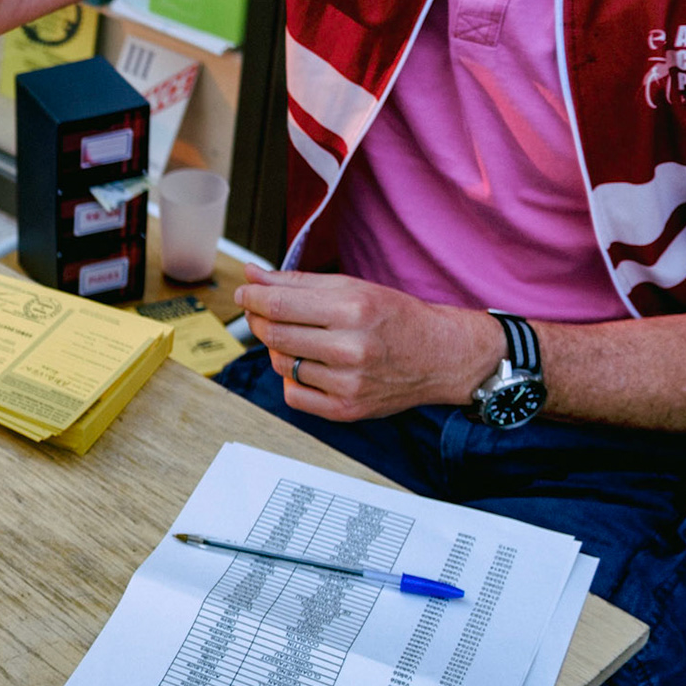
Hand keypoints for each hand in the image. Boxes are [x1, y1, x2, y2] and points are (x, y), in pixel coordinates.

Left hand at [234, 266, 501, 420]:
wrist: (441, 356)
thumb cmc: (396, 318)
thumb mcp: (352, 287)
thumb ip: (297, 282)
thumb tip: (252, 276)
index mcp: (353, 310)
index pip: (279, 305)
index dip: (252, 298)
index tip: (244, 294)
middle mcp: (351, 348)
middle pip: (275, 335)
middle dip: (259, 320)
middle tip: (263, 313)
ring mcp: (348, 383)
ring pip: (280, 364)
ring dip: (279, 349)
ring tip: (300, 338)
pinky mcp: (346, 409)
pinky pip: (293, 395)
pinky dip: (292, 379)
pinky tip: (310, 366)